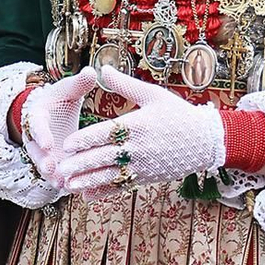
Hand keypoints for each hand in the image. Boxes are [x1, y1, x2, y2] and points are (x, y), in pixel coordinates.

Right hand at [18, 69, 96, 184]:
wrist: (51, 113)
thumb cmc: (60, 99)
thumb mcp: (68, 90)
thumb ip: (79, 83)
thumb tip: (92, 72)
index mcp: (37, 116)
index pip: (36, 125)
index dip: (41, 134)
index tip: (48, 143)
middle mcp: (36, 137)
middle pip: (36, 151)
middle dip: (43, 161)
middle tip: (51, 169)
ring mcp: (42, 152)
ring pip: (44, 166)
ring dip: (52, 176)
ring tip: (62, 185)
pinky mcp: (51, 162)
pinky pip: (55, 174)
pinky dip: (63, 181)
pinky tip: (74, 190)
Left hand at [52, 68, 225, 198]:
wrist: (205, 141)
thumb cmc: (178, 114)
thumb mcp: (152, 95)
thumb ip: (124, 85)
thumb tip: (101, 69)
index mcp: (137, 125)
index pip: (105, 134)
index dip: (84, 140)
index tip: (66, 144)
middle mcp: (138, 148)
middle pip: (104, 158)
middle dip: (80, 165)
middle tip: (59, 169)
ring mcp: (142, 166)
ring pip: (110, 176)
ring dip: (88, 182)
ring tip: (68, 185)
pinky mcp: (146, 178)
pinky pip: (121, 187)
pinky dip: (104, 192)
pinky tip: (87, 196)